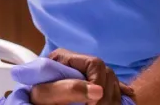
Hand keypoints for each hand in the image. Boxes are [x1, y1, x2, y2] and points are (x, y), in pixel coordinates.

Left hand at [0, 55, 135, 104]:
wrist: (36, 103)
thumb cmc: (37, 100)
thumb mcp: (45, 94)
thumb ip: (67, 89)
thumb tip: (97, 89)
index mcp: (65, 58)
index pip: (95, 63)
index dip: (99, 82)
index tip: (93, 102)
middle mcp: (79, 64)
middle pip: (108, 73)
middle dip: (107, 94)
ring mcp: (89, 75)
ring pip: (114, 83)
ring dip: (114, 99)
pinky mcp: (96, 87)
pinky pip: (117, 90)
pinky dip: (120, 98)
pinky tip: (123, 102)